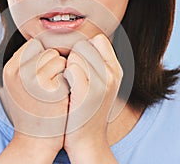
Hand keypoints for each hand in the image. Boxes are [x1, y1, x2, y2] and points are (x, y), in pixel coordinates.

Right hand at [0, 39, 68, 161]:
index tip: (44, 75)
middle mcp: (18, 72)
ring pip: (59, 58)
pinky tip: (61, 95)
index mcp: (9, 69)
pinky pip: (68, 69)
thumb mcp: (17, 85)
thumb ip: (24, 64)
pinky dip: (69, 79)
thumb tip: (38, 43)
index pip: (33, 46)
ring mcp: (34, 79)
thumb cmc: (30, 111)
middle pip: (47, 50)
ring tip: (55, 90)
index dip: (43, 58)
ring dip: (62, 71)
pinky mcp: (50, 87)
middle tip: (49, 85)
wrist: (35, 140)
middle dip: (53, 64)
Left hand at [63, 34, 121, 162]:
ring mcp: (102, 83)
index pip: (98, 39)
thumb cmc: (87, 110)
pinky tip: (65, 91)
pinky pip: (70, 68)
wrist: (87, 141)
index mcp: (116, 70)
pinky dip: (63, 77)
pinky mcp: (87, 93)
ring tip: (69, 86)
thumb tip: (83, 42)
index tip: (77, 63)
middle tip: (71, 77)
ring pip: (76, 55)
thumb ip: (96, 64)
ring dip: (66, 67)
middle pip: (84, 45)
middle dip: (73, 57)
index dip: (84, 48)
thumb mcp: (101, 85)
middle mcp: (112, 74)